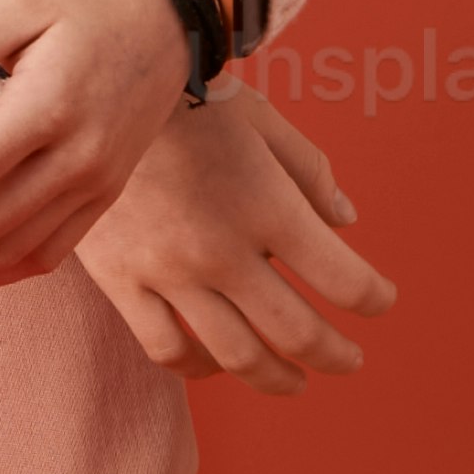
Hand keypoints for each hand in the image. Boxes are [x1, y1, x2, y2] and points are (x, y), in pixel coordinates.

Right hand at [72, 83, 394, 399]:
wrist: (92, 93)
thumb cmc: (189, 98)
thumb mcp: (262, 121)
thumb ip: (310, 172)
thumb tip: (346, 219)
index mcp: (268, 204)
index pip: (344, 278)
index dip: (375, 298)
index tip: (381, 301)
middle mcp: (222, 249)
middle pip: (297, 332)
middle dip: (337, 355)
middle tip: (350, 361)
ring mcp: (168, 271)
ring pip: (236, 356)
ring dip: (277, 379)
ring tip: (295, 381)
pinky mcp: (122, 280)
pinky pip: (167, 348)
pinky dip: (201, 367)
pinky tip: (217, 364)